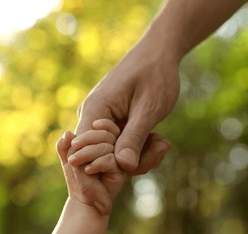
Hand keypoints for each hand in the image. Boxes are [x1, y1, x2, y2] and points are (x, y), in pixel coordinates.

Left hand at [57, 120, 124, 213]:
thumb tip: (67, 133)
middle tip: (73, 150)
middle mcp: (115, 150)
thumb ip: (65, 145)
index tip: (81, 133)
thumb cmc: (77, 179)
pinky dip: (96, 164)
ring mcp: (119, 161)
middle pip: (106, 135)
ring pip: (106, 146)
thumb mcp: (68, 159)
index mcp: (105, 143)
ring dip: (87, 153)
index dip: (99, 125)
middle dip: (86, 139)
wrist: (84, 202)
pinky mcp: (120, 172)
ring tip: (74, 162)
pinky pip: (110, 160)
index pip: (107, 127)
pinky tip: (88, 171)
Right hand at [76, 33, 177, 171]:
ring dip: (138, 154)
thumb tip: (123, 167)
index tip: (138, 166)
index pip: (84, 151)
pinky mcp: (111, 121)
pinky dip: (138, 147)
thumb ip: (134, 137)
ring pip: (112, 151)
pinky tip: (158, 140)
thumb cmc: (155, 75)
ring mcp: (100, 119)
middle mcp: (91, 115)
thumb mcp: (148, 109)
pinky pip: (119, 144)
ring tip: (162, 143)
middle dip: (129, 161)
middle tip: (161, 148)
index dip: (106, 167)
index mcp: (94, 110)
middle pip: (100, 154)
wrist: (159, 53)